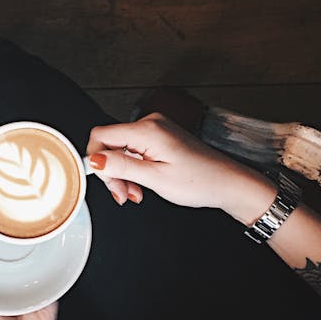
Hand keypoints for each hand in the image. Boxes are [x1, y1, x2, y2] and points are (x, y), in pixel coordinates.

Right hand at [86, 112, 274, 216]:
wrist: (226, 182)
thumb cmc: (200, 181)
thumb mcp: (155, 178)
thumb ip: (121, 167)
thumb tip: (94, 160)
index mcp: (147, 130)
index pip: (100, 135)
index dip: (96, 160)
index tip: (101, 180)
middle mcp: (150, 124)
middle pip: (110, 145)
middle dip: (112, 172)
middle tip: (123, 194)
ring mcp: (155, 130)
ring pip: (121, 151)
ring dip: (124, 175)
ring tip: (136, 194)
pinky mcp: (160, 139)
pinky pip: (135, 152)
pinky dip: (135, 171)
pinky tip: (143, 185)